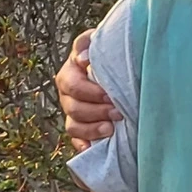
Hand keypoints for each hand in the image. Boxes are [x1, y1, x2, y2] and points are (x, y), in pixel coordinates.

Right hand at [57, 33, 120, 147]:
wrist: (123, 72)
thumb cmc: (115, 56)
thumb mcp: (107, 45)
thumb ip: (93, 43)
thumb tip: (84, 57)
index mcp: (73, 68)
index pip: (72, 80)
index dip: (87, 86)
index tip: (105, 88)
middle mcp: (68, 89)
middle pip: (73, 103)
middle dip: (95, 108)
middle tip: (117, 110)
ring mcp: (72, 109)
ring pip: (73, 123)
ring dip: (92, 127)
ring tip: (111, 128)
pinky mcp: (79, 127)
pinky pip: (76, 140)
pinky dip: (84, 145)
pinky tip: (94, 147)